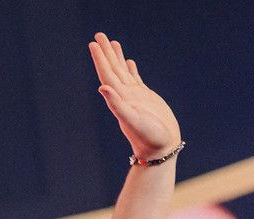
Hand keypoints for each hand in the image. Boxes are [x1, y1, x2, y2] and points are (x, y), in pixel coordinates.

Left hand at [89, 33, 178, 160]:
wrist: (160, 148)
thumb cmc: (148, 137)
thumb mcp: (132, 120)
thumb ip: (117, 104)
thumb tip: (102, 88)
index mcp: (120, 98)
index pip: (107, 74)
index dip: (100, 59)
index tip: (93, 43)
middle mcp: (124, 95)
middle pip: (112, 69)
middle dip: (105, 52)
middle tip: (98, 35)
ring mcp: (134, 96)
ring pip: (123, 72)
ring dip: (116, 57)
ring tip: (112, 42)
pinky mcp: (145, 98)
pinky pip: (135, 79)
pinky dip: (130, 70)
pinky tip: (128, 62)